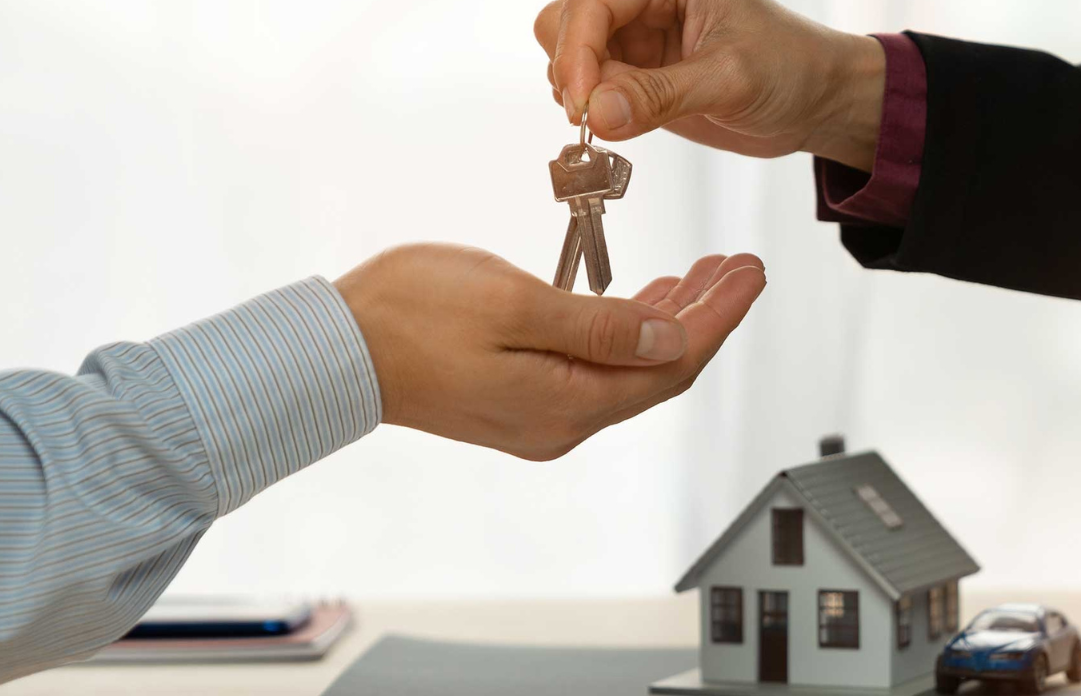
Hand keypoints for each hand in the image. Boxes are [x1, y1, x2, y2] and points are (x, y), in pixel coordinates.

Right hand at [334, 243, 764, 460]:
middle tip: (739, 268)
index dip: (718, 316)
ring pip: (628, 369)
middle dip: (705, 316)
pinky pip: (595, 369)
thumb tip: (668, 336)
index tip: (750, 274)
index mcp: (568, 403)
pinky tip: (639, 302)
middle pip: (658, 370)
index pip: (671, 362)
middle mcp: (562, 423)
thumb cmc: (409, 316)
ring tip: (704, 276)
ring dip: (667, 320)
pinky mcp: (519, 402)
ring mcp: (539, 417)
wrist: (331, 352)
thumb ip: (597, 324)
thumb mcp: (514, 304)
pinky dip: (625, 331)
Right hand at [533, 0, 886, 170]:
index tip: (583, 101)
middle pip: (565, 22)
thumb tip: (599, 113)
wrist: (818, 103)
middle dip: (571, 68)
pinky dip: (594, 112)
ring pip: (572, 58)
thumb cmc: (793, 69)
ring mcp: (638, 42)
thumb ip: (662, 96)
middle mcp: (646, 5)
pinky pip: (593, 91)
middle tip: (592, 115)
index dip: (576, 50)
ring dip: (581, 93)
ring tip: (616, 120)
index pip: (594, 2)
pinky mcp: (639, 78)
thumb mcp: (731, 80)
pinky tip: (619, 127)